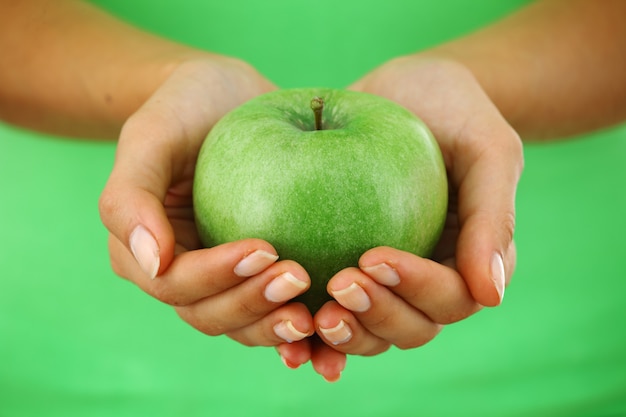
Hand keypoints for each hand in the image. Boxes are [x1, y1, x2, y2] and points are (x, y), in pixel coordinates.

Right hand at [99, 56, 317, 349]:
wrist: (227, 97)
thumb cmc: (185, 108)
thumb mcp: (151, 135)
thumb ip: (131, 196)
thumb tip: (153, 263)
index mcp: (146, 253)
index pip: (176, 283)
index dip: (216, 276)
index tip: (264, 248)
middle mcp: (184, 274)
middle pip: (211, 314)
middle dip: (253, 305)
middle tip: (299, 278)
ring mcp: (224, 278)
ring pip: (244, 324)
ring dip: (277, 325)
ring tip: (317, 312)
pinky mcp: (259, 274)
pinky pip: (276, 309)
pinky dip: (300, 328)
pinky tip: (331, 324)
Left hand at [279, 56, 522, 370]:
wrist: (407, 91)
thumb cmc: (454, 111)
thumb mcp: (487, 149)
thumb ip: (493, 217)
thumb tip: (490, 297)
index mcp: (469, 262)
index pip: (449, 297)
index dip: (413, 289)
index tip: (373, 258)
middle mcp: (428, 281)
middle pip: (410, 328)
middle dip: (375, 316)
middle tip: (338, 285)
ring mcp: (386, 280)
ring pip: (369, 332)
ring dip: (342, 335)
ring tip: (309, 317)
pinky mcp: (345, 267)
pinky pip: (328, 308)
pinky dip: (308, 331)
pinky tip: (282, 330)